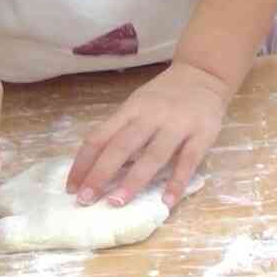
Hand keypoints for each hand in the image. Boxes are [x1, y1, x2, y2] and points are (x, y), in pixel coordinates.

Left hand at [68, 62, 230, 208]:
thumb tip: (95, 168)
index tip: (71, 188)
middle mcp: (151, 116)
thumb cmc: (164, 96)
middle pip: (122, 146)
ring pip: (153, 155)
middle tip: (85, 199)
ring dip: (133, 180)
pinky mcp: (202, 134)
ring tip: (117, 202)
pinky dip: (177, 182)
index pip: (100, 136)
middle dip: (101, 173)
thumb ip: (120, 131)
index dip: (83, 163)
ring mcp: (177, 125)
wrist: (204, 74)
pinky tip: (167, 202)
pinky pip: (188, 161)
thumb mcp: (138, 105)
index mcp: (131, 109)